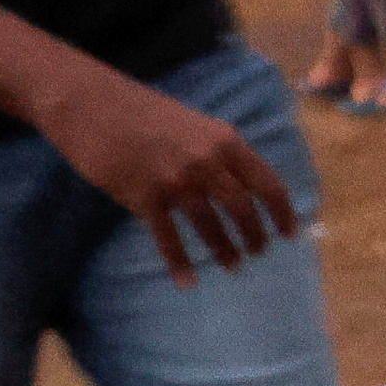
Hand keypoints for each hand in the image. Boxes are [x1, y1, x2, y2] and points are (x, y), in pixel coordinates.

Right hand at [40, 73, 299, 280]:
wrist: (95, 105)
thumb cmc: (146, 114)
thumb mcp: (196, 125)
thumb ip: (219, 153)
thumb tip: (239, 184)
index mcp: (225, 141)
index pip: (266, 182)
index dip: (282, 211)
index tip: (290, 233)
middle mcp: (206, 161)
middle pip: (243, 208)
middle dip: (254, 235)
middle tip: (258, 252)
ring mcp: (176, 181)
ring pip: (210, 225)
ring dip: (224, 250)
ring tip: (233, 265)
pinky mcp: (145, 197)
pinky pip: (168, 239)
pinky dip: (180, 263)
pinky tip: (188, 281)